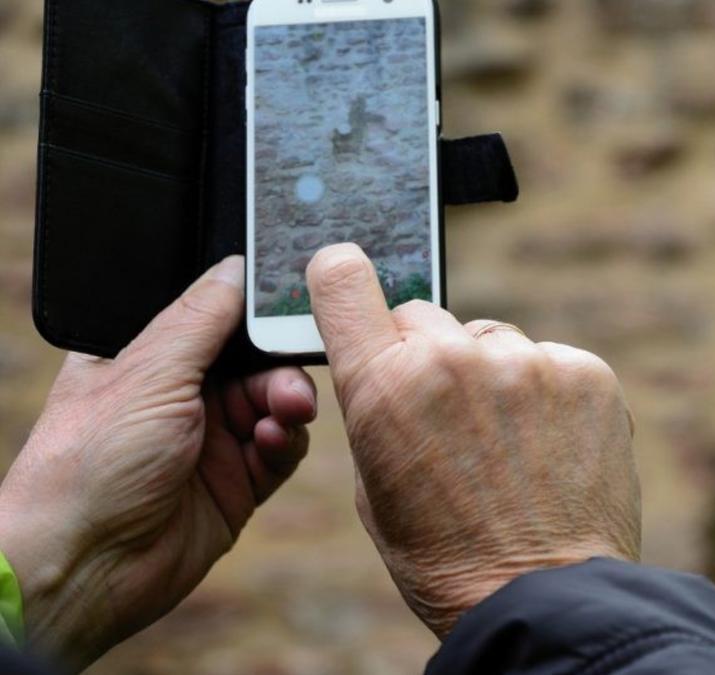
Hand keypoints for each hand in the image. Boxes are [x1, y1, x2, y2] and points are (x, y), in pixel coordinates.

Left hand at [0, 257, 316, 671]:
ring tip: (286, 413)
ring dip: (287, 403)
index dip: (256, 313)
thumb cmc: (88, 466)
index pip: (217, 317)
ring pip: (276, 403)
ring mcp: (210, 440)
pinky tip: (273, 443)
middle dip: (280, 365)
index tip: (292, 306)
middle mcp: (181, 394)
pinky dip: (286, 442)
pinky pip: (282, 450)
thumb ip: (201, 319)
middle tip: (288, 379)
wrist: (84, 567)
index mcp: (147, 357)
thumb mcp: (148, 374)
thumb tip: (237, 266)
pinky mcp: (237, 485)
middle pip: (257, 360)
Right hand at [306, 244, 640, 637]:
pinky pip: (550, 362)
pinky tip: (548, 447)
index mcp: (384, 386)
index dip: (342, 276)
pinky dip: (546, 394)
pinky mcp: (587, 373)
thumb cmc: (447, 558)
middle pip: (425, 317)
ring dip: (493, 376)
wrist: (544, 598)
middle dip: (427, 356)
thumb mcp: (375, 487)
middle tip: (447, 419)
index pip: (344, 280)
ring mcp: (528, 363)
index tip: (346, 275)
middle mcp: (454, 359)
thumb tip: (392, 364)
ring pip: (492, 341)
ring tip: (507, 447)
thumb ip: (379, 406)